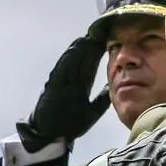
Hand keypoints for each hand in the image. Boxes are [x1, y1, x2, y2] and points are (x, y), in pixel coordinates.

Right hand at [16, 37, 109, 152]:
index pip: (91, 64)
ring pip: (72, 61)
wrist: (52, 136)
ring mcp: (61, 83)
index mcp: (81, 85)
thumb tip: (113, 86)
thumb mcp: (92, 111)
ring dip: (80, 48)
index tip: (108, 38)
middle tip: (100, 29)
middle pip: (82, 59)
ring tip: (88, 35)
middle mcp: (71, 81)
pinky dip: (68, 59)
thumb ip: (102, 98)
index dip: (99, 52)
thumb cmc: (70, 124)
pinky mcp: (53, 87)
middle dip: (91, 45)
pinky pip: (61, 70)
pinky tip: (74, 50)